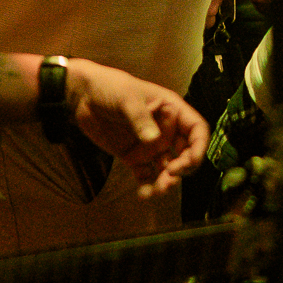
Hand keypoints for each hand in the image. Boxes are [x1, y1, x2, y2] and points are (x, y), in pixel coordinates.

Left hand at [66, 58, 209, 196]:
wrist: (84, 96)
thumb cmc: (111, 88)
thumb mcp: (127, 99)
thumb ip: (140, 119)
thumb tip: (154, 140)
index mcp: (171, 110)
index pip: (196, 129)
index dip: (199, 147)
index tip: (189, 162)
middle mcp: (166, 130)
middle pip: (186, 153)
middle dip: (182, 169)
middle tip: (168, 178)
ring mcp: (150, 145)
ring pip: (167, 168)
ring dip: (166, 181)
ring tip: (156, 191)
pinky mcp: (134, 157)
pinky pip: (146, 175)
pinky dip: (148, 186)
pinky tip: (143, 194)